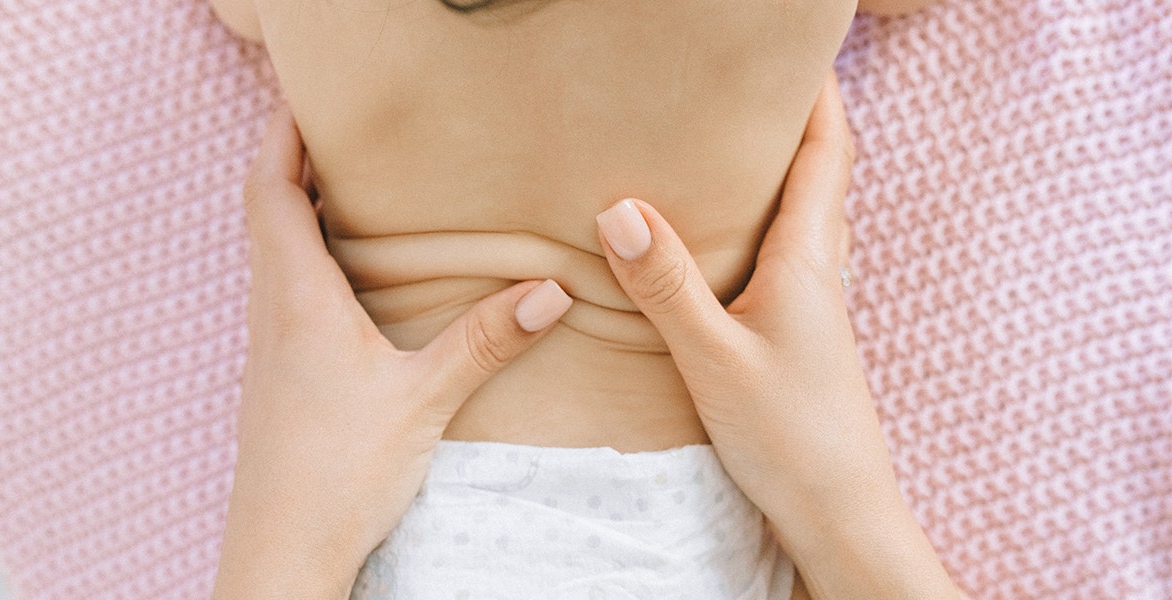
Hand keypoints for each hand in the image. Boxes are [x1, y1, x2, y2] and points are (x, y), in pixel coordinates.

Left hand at [213, 106, 571, 598]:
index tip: (304, 101)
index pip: (271, 194)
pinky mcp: (281, 380)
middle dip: (292, 164)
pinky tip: (351, 285)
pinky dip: (309, 264)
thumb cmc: (336, 475)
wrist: (282, 552)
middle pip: (267, 215)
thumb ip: (484, 340)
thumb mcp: (422, 401)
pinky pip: (286, 297)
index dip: (281, 140)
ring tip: (346, 190)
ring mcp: (271, 350)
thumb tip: (547, 289)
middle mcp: (274, 316)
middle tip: (337, 132)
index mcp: (298, 301)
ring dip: (298, 213)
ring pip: (274, 257)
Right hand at [594, 72, 963, 598]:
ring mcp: (816, 306)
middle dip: (801, 121)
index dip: (818, 97)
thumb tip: (619, 209)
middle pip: (823, 175)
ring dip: (789, 171)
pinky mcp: (803, 335)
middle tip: (757, 88)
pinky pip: (793, 256)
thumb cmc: (789, 435)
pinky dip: (772, 223)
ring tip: (742, 146)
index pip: (825, 154)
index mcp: (807, 260)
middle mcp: (820, 272)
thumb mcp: (712, 357)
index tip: (796, 57)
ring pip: (810, 216)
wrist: (839, 510)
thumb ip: (666, 285)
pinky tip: (735, 243)